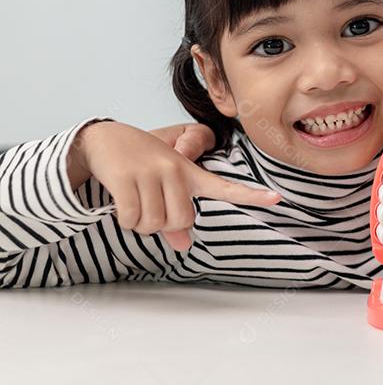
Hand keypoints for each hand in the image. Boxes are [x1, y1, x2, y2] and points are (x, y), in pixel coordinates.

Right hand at [68, 121, 280, 251]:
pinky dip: (125, 220)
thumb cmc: (140, 167)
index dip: (251, 196)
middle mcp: (176, 170)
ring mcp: (152, 172)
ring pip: (154, 224)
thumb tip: (185, 245)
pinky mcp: (126, 177)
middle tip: (149, 208)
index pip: (225, 187)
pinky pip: (131, 218)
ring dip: (140, 224)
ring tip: (134, 201)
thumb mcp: (162, 188)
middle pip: (180, 221)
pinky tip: (120, 202)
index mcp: (190, 174)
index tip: (277, 199)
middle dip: (162, 226)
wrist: (104, 139)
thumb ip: (175, 219)